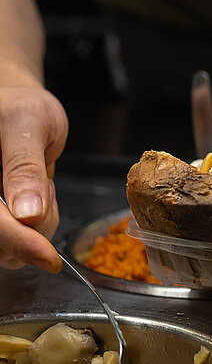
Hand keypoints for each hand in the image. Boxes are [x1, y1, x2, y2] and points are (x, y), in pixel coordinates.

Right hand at [0, 86, 67, 272]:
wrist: (21, 111)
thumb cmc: (22, 109)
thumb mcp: (28, 123)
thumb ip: (26, 166)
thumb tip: (27, 214)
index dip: (17, 241)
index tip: (48, 257)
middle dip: (33, 231)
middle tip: (47, 186)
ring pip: (9, 247)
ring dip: (38, 227)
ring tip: (41, 183)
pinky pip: (19, 239)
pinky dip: (39, 226)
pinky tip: (38, 194)